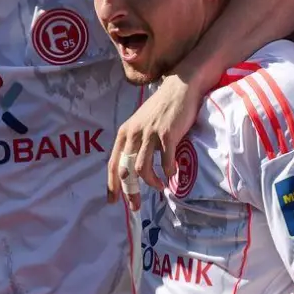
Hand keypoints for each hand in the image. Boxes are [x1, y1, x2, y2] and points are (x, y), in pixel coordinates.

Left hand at [107, 77, 203, 209]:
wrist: (180, 87)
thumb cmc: (162, 108)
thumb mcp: (141, 123)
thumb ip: (136, 143)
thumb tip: (134, 168)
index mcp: (125, 133)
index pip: (113, 163)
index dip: (112, 185)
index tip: (113, 201)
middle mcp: (134, 134)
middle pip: (125, 170)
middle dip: (129, 191)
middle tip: (136, 205)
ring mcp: (150, 134)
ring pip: (142, 169)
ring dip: (151, 183)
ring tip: (159, 186)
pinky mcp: (167, 135)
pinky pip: (165, 161)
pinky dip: (168, 171)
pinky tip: (172, 174)